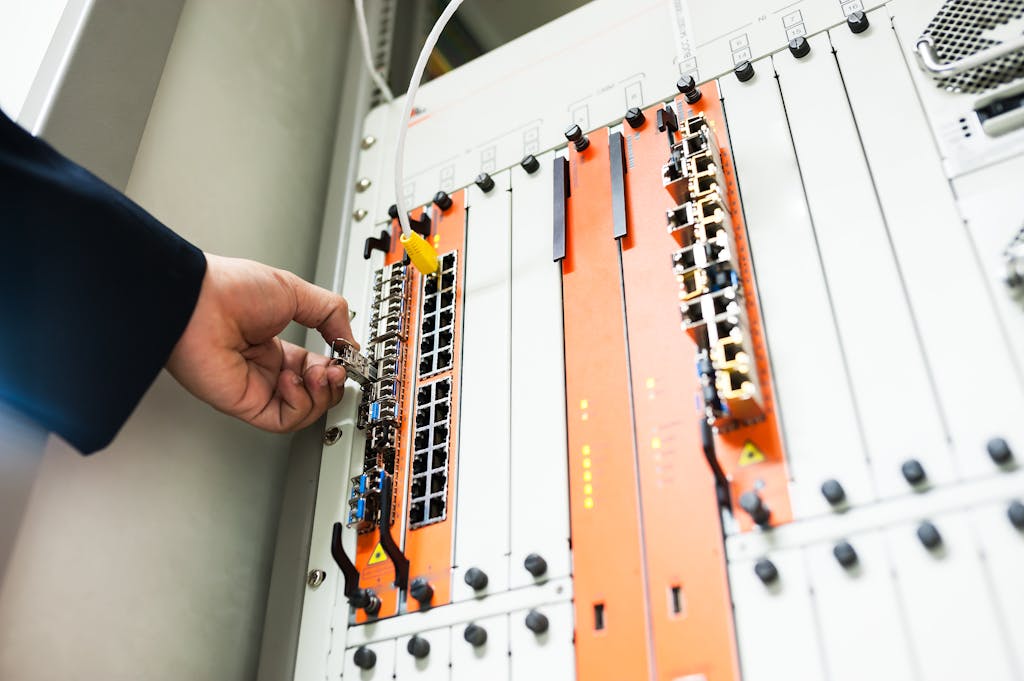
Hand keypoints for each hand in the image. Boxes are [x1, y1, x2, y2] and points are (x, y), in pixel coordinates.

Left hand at [167, 253, 356, 431]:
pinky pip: (284, 419)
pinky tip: (292, 379)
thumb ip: (330, 313)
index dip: (335, 366)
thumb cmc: (229, 290)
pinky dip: (299, 404)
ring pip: (303, 411)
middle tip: (337, 368)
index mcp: (274, 343)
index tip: (347, 358)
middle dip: (333, 383)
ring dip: (321, 395)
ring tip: (319, 373)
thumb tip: (350, 341)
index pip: (315, 367)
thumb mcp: (295, 290)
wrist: (197, 300)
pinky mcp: (245, 404)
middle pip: (314, 393)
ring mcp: (256, 387)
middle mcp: (265, 368)